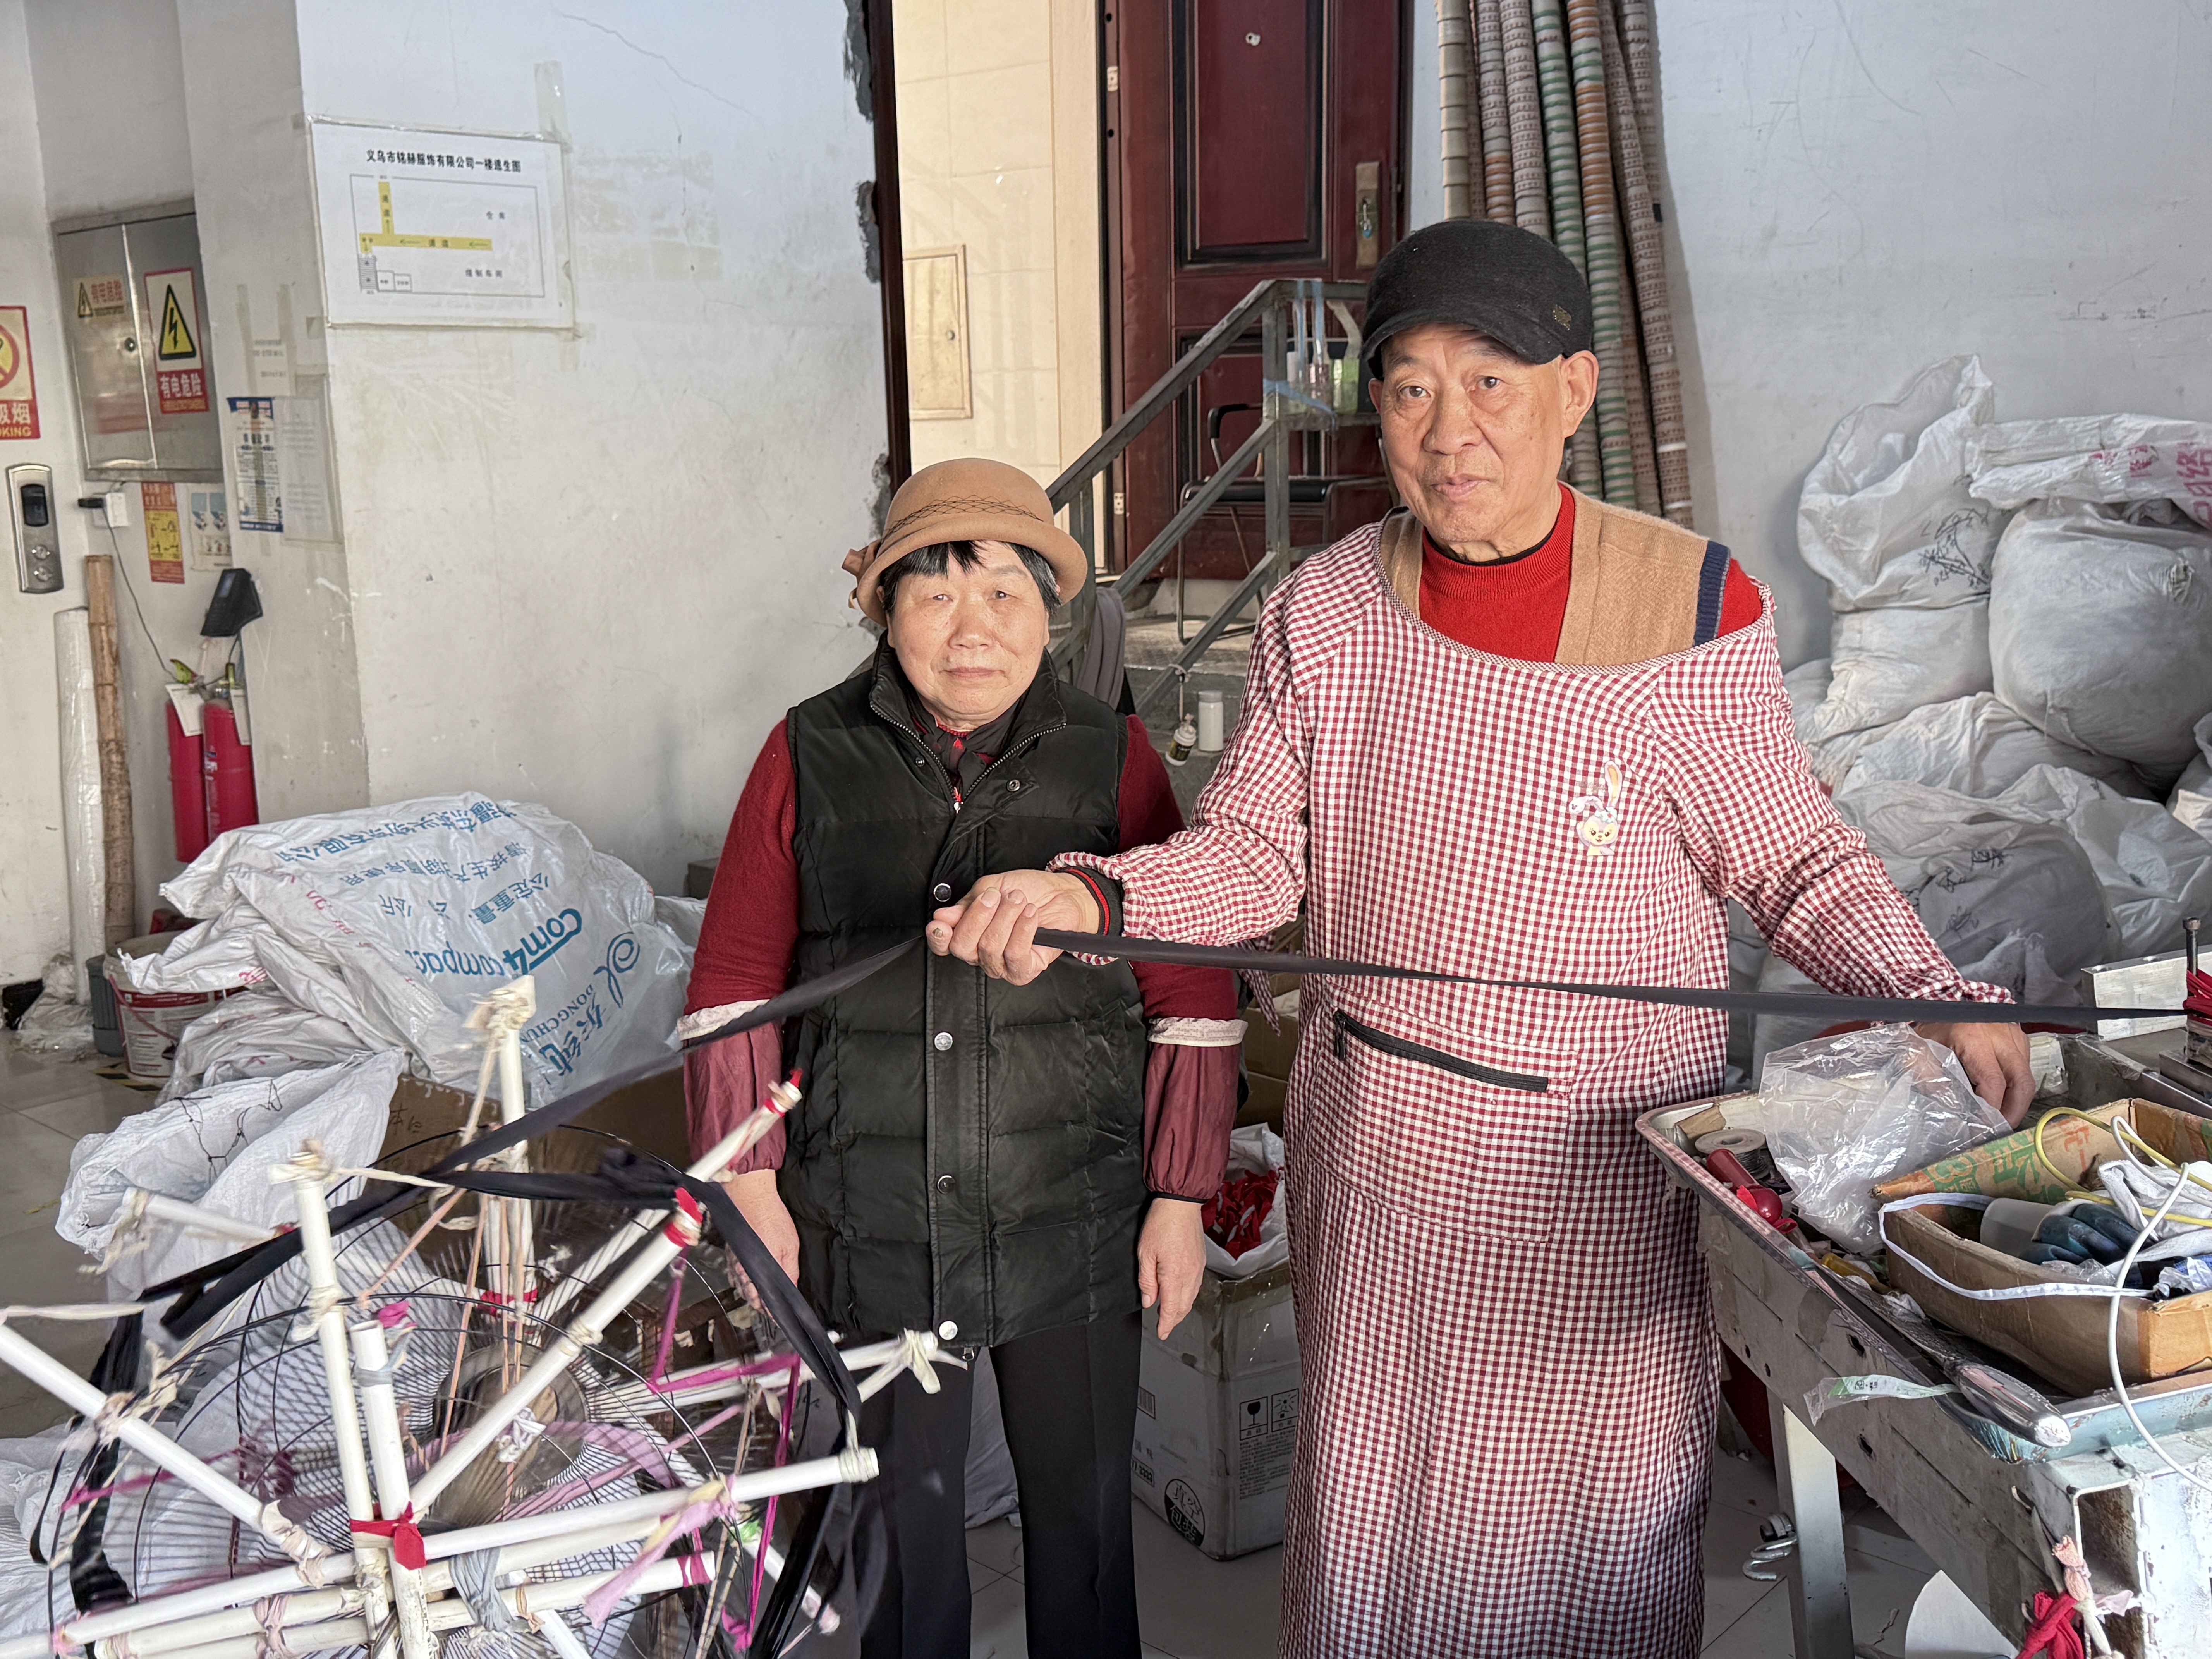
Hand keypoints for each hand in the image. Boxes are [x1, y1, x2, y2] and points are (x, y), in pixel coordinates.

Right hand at [722, 1169, 799, 1301]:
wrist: (750, 1195)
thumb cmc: (770, 1218)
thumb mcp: (789, 1246)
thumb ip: (789, 1271)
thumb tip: (791, 1290)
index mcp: (758, 1273)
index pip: (765, 1301)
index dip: (773, 1311)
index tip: (781, 1318)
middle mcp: (742, 1271)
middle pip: (751, 1297)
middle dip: (762, 1305)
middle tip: (773, 1310)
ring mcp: (734, 1262)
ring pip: (741, 1287)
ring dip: (751, 1294)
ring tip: (762, 1299)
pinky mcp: (731, 1252)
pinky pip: (734, 1274)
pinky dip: (740, 1281)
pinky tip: (746, 1281)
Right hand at [929, 870, 1099, 985]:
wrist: (1062, 894)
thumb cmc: (1027, 891)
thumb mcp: (991, 887)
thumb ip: (967, 903)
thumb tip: (942, 916)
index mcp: (969, 933)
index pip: (944, 945)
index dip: (937, 937)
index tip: (941, 922)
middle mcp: (981, 954)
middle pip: (962, 947)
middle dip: (978, 916)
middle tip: (996, 896)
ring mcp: (1002, 965)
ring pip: (990, 948)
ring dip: (1006, 917)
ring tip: (1019, 900)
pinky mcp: (1024, 970)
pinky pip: (1016, 955)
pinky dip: (1023, 930)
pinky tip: (1030, 914)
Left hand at [1137, 1197, 1206, 1340]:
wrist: (1181, 1204)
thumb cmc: (1161, 1223)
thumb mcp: (1144, 1252)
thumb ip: (1146, 1280)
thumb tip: (1148, 1300)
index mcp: (1174, 1274)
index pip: (1170, 1309)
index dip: (1165, 1324)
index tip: (1161, 1333)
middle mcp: (1190, 1275)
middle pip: (1183, 1307)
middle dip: (1173, 1320)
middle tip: (1164, 1327)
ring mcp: (1198, 1268)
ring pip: (1191, 1298)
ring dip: (1181, 1309)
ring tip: (1170, 1314)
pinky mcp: (1201, 1261)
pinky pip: (1196, 1286)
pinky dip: (1188, 1297)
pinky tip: (1180, 1295)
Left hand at [1916, 1021, 2035, 1126]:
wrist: (1943, 1004)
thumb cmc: (1931, 1029)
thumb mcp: (1920, 1054)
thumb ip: (1933, 1082)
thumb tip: (1956, 1112)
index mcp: (1973, 1037)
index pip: (1993, 1082)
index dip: (1991, 1109)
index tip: (1983, 1128)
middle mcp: (1999, 1034)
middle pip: (2022, 1081)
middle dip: (2015, 1111)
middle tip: (2003, 1129)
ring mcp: (2012, 1034)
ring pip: (2027, 1076)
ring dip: (2017, 1100)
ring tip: (2001, 1117)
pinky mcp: (2018, 1037)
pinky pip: (2025, 1067)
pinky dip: (2017, 1086)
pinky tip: (2003, 1096)